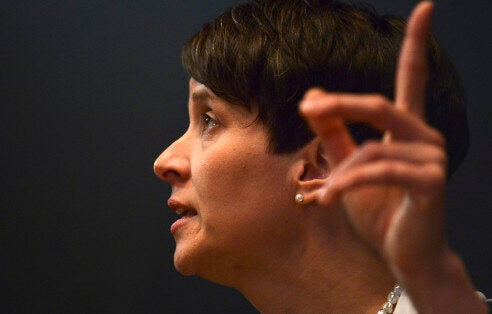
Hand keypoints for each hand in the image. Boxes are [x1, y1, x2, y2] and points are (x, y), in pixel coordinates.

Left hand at [300, 2, 485, 311]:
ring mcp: (432, 158)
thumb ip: (334, 133)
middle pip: (379, 104)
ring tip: (321, 194)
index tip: (426, 6)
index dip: (418, 42)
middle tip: (306, 105)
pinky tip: (327, 199)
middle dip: (340, 104)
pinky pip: (378, 172)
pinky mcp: (431, 182)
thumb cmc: (378, 209)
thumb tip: (310, 97)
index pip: (413, 77)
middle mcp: (425, 136)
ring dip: (339, 172)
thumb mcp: (348, 167)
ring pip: (371, 148)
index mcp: (408, 128)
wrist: (404, 254)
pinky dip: (347, 185)